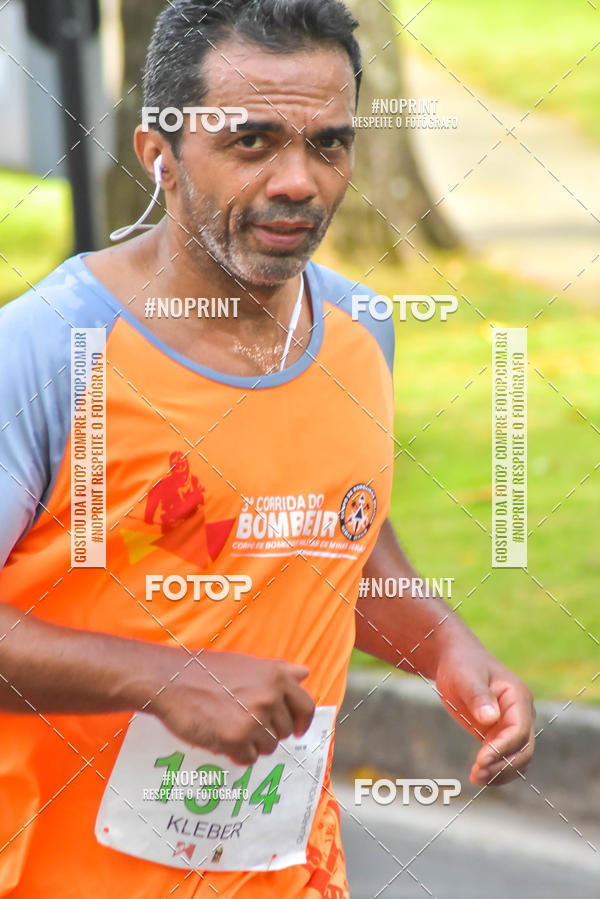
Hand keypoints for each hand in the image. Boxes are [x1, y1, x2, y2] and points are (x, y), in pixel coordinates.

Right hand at [151, 650, 314, 764]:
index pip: (306, 707)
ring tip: (229, 725)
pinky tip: (221, 736)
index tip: (296, 730)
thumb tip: (305, 673)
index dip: (302, 722)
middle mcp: (270, 697)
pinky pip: (248, 758)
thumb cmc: (208, 671)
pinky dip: (236, 753)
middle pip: (284, 731)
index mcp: (276, 676)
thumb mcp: (248, 663)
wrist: (172, 680)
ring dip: (251, 743)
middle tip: (244, 722)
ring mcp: (254, 719)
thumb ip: (279, 671)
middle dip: (267, 731)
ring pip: (267, 747)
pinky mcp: (236, 739)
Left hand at [434, 644, 535, 785]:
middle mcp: (521, 713)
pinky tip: (478, 776)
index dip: (502, 749)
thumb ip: (478, 695)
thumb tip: (490, 718)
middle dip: (502, 766)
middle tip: (476, 774)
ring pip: (517, 758)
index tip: (480, 760)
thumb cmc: (461, 664)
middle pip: (523, 749)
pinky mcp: (500, 734)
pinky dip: (495, 770)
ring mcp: (513, 725)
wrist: (455, 659)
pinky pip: (505, 757)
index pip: (518, 731)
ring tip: (475, 778)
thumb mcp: (466, 676)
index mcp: (518, 697)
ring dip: (500, 772)